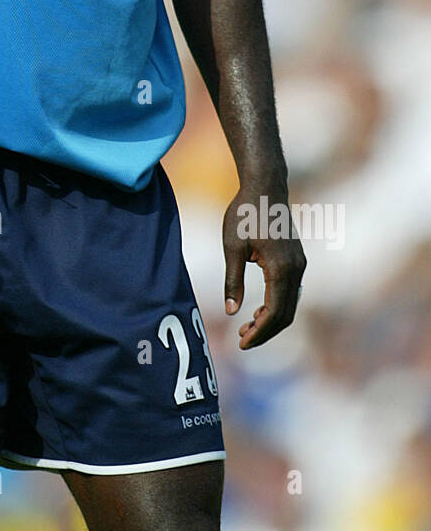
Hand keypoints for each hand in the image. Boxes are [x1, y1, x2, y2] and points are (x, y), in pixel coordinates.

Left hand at [222, 185, 305, 348]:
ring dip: (271, 320)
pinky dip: (276, 305)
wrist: (265, 187)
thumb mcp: (232, 247)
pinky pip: (290, 292)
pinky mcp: (297, 260)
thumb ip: (233, 281)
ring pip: (289, 304)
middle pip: (285, 315)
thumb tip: (231, 312)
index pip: (274, 313)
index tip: (241, 343)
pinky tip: (257, 309)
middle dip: (265, 332)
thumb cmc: (244, 214)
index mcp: (280, 269)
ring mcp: (299, 264)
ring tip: (246, 327)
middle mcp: (296, 269)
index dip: (259, 333)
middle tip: (241, 340)